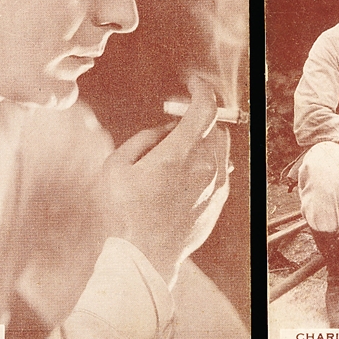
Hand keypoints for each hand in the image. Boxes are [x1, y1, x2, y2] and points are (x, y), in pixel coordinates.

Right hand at [100, 75, 231, 284]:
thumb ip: (145, 139)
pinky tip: (184, 174)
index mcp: (179, 154)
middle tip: (177, 121)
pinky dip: (207, 162)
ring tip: (177, 151)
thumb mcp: (117, 166)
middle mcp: (205, 166)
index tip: (193, 83)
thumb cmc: (124, 212)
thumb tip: (165, 131)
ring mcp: (217, 184)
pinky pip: (221, 169)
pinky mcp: (220, 199)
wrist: (146, 255)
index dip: (201, 89)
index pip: (204, 109)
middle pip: (215, 127)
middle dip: (199, 118)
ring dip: (204, 140)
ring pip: (220, 148)